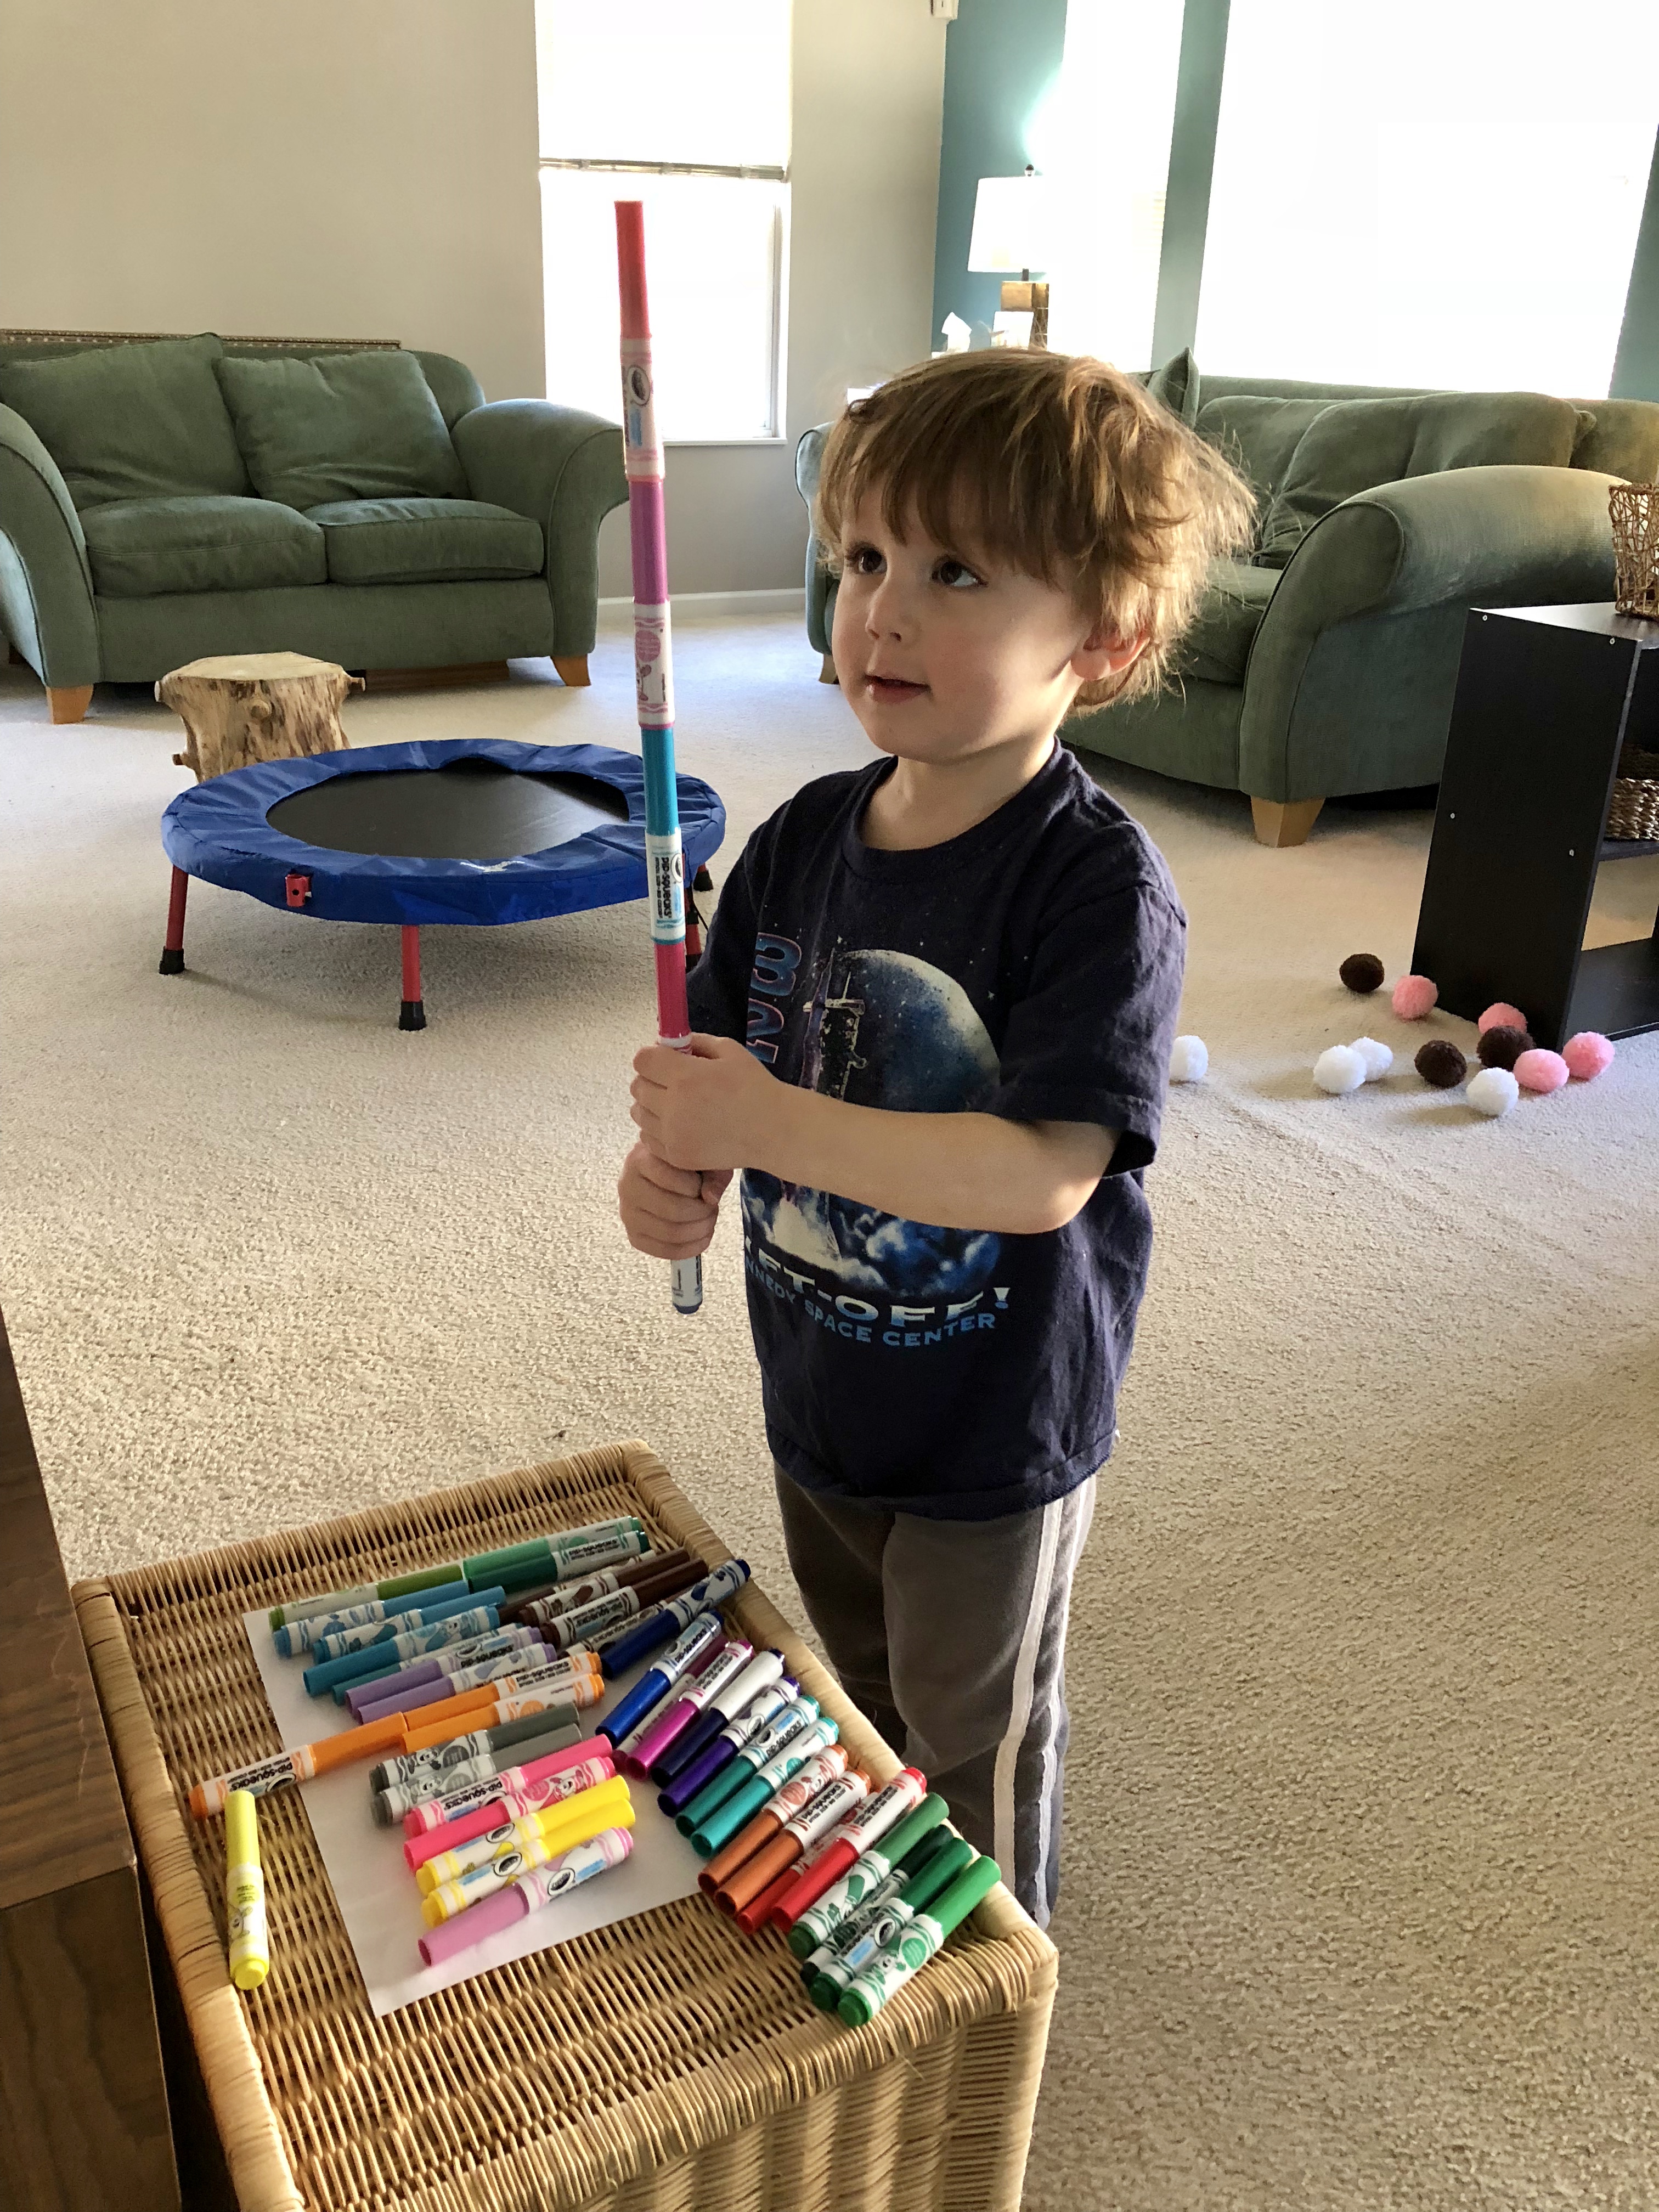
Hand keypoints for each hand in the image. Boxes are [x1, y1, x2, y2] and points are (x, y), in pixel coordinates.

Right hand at [617, 1141, 732, 1261]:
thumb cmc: (684, 1164)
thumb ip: (711, 1173)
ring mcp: (628, 1213)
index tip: (704, 1186)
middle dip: (702, 1212)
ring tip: (709, 1219)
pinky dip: (689, 1249)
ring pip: (670, 1233)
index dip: (696, 1187)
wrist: (664, 1171)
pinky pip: (663, 1251)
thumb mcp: (701, 1159)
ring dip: (699, 1230)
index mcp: (640, 1159)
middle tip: (712, 1207)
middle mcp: (627, 1186)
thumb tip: (710, 1198)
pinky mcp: (634, 1235)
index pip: (670, 1178)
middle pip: (673, 1210)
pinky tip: (703, 1237)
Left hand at [630, 1034, 782, 1174]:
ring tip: (677, 1106)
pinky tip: (681, 1125)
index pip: (642, 1060)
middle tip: (673, 1082)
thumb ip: (695, 1042)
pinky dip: (658, 1130)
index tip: (665, 1061)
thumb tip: (669, 1044)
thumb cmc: (754, 1086)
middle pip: (637, 1087)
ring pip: (639, 1113)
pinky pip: (648, 1138)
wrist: (773, 1131)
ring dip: (652, 1105)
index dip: (652, 1057)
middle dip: (651, 1079)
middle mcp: (673, 1107)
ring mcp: (673, 1135)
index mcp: (685, 1076)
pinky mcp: (676, 1156)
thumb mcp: (729, 1051)